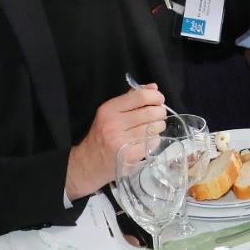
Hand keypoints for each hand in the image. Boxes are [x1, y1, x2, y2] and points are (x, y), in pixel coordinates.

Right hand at [65, 86, 167, 200]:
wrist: (89, 162)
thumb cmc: (102, 134)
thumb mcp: (111, 112)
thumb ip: (131, 98)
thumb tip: (153, 87)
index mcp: (109, 109)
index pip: (140, 96)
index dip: (155, 96)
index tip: (159, 100)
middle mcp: (113, 124)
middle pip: (150, 113)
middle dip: (160, 113)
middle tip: (159, 115)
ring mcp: (121, 142)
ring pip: (154, 128)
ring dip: (159, 126)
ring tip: (153, 128)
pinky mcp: (129, 156)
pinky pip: (152, 142)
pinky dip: (155, 140)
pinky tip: (148, 140)